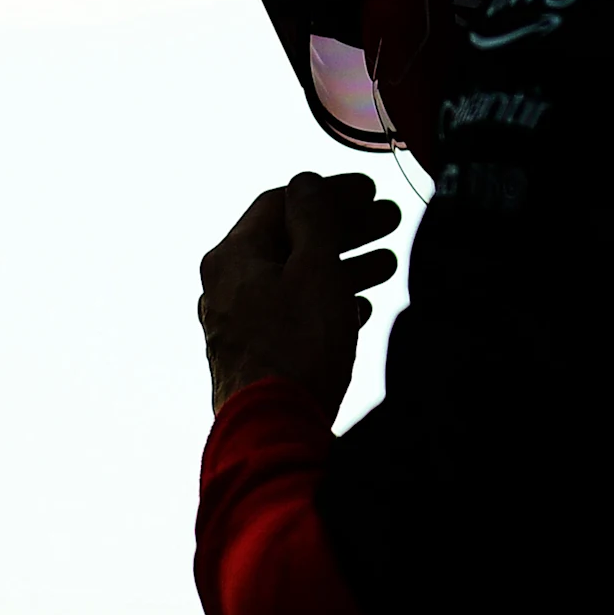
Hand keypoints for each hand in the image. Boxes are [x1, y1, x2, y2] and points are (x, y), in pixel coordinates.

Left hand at [198, 171, 402, 413]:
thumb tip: (307, 184)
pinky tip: (358, 308)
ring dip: (340, 266)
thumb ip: (314, 219)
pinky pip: (290, 314)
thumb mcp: (316, 270)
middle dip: (343, 230)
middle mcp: (225, 286)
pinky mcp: (251, 356)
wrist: (272, 431)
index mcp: (234, 256)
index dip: (330, 192)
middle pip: (290, 240)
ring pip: (293, 279)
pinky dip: (324, 302)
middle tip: (388, 222)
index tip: (369, 191)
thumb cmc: (295, 349)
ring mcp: (235, 323)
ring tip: (386, 264)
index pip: (283, 202)